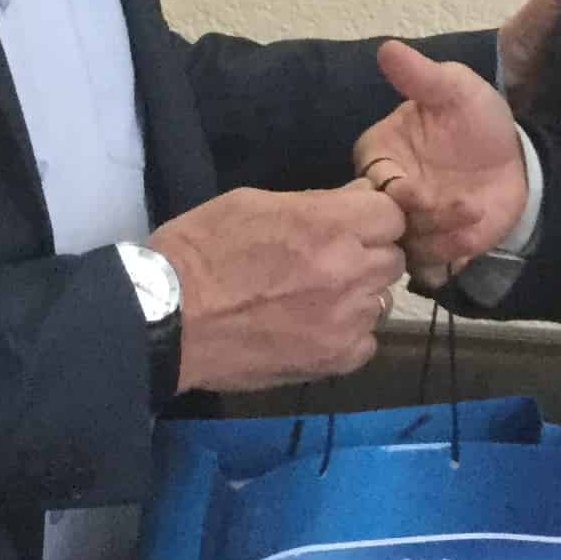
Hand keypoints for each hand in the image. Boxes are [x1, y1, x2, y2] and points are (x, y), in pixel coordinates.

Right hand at [145, 184, 406, 394]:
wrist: (168, 318)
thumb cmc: (202, 249)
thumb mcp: (254, 202)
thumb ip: (315, 202)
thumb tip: (355, 199)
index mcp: (330, 226)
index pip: (392, 214)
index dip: (370, 217)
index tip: (348, 224)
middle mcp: (349, 272)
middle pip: (392, 258)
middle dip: (367, 254)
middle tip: (329, 260)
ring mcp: (346, 321)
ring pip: (381, 301)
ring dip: (358, 295)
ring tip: (317, 297)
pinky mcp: (333, 361)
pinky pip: (366, 342)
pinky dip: (348, 334)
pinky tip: (314, 328)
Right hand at [351, 38, 527, 285]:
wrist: (517, 161)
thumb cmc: (478, 122)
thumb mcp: (455, 90)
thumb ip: (420, 77)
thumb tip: (387, 48)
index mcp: (379, 155)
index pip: (369, 181)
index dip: (392, 191)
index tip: (417, 191)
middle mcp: (388, 194)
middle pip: (383, 222)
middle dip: (418, 219)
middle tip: (459, 206)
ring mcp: (410, 226)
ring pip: (404, 248)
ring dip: (440, 237)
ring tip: (474, 214)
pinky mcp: (435, 250)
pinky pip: (427, 269)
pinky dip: (449, 259)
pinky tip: (473, 238)